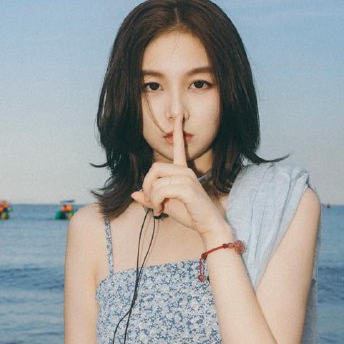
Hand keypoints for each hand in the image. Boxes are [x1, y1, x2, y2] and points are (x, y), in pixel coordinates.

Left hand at [130, 115, 229, 240]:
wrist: (209, 226)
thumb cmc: (190, 214)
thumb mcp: (166, 205)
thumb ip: (151, 198)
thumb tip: (134, 194)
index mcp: (183, 171)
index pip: (180, 147)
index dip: (178, 131)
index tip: (178, 116)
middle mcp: (185, 171)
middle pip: (154, 167)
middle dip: (147, 185)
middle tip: (152, 201)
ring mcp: (187, 178)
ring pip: (155, 180)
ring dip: (151, 197)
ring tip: (158, 208)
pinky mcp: (187, 188)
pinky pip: (160, 190)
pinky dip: (156, 202)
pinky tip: (161, 211)